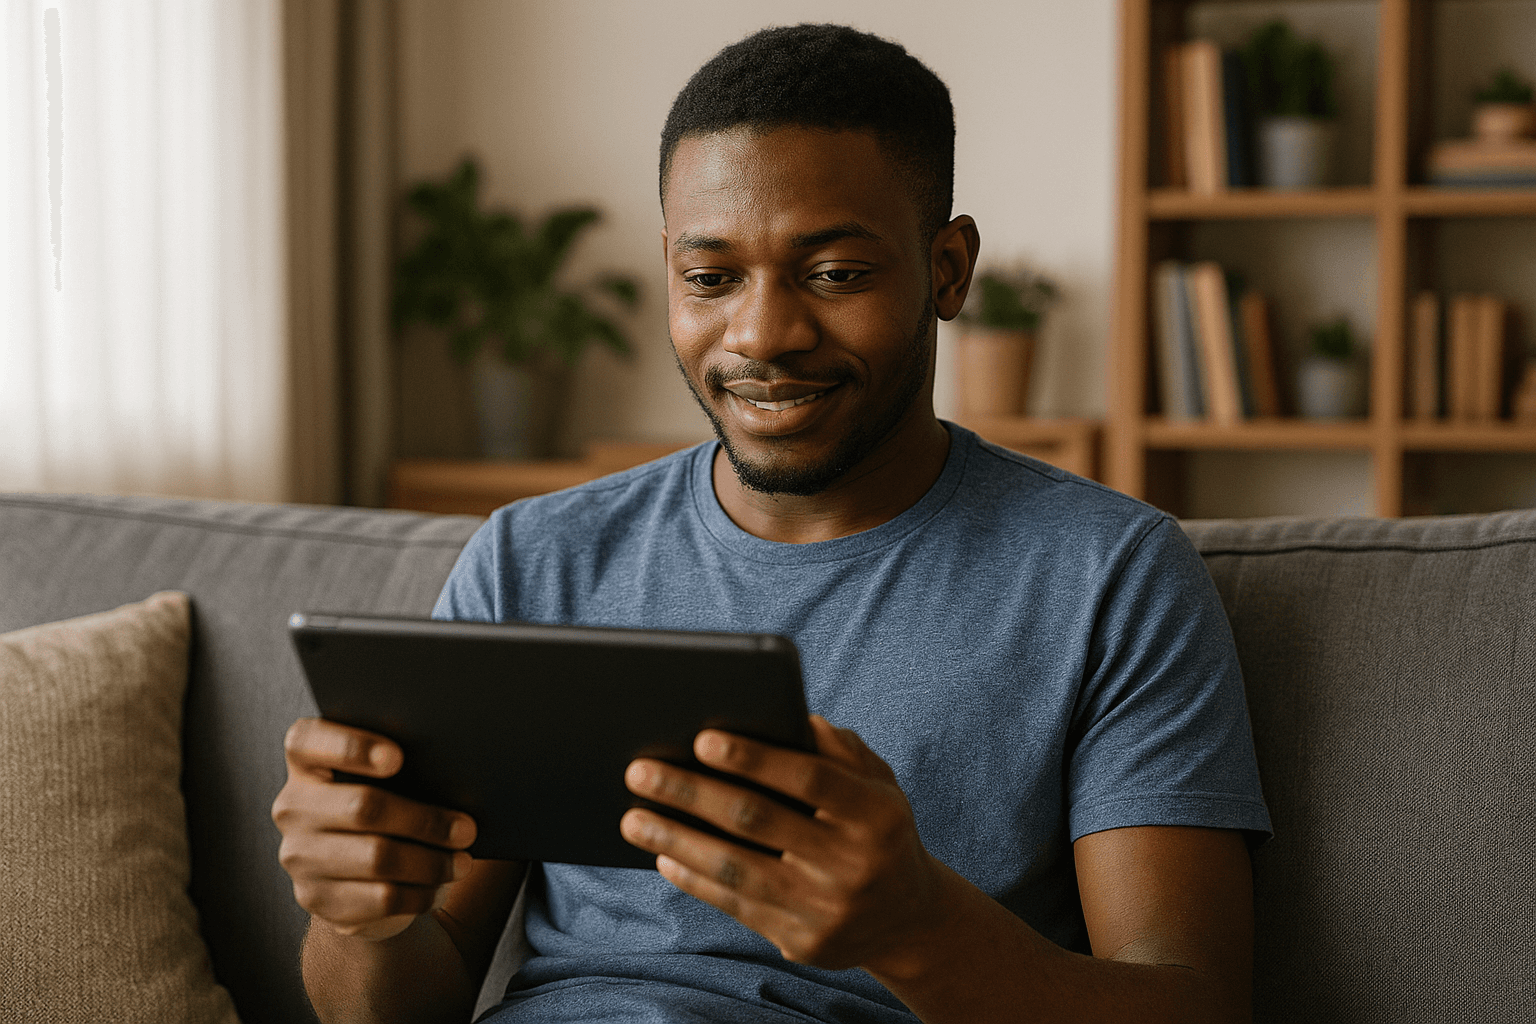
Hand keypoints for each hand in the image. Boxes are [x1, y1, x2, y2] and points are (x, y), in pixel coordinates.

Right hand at [271, 717, 477, 940]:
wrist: (358, 874)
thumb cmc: (386, 806)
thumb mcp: (388, 780)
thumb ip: (404, 767)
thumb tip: (455, 776)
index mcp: (306, 762)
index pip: (307, 742)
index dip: (350, 747)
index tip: (398, 758)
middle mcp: (293, 807)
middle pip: (362, 807)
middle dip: (423, 820)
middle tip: (467, 829)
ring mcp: (299, 856)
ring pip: (377, 858)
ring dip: (430, 862)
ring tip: (463, 862)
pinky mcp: (315, 898)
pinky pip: (378, 898)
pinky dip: (419, 893)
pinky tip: (439, 887)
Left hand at [620, 715, 946, 971]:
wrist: (908, 918)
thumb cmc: (877, 831)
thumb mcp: (879, 785)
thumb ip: (840, 751)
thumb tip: (793, 717)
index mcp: (876, 815)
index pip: (810, 778)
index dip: (755, 759)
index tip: (702, 739)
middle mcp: (853, 864)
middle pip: (758, 820)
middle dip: (691, 792)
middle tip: (640, 770)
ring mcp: (828, 908)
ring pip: (736, 868)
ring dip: (676, 839)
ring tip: (632, 817)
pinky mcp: (803, 942)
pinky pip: (737, 906)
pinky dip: (695, 879)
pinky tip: (664, 855)